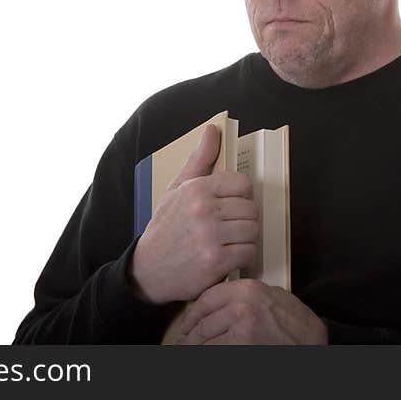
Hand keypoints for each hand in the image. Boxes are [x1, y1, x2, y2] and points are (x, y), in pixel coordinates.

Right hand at [129, 125, 258, 303]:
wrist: (147, 270)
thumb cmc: (166, 228)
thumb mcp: (176, 189)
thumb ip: (199, 159)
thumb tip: (213, 129)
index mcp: (196, 189)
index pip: (243, 184)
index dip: (240, 196)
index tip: (230, 207)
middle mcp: (203, 210)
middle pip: (250, 208)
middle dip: (243, 220)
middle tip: (229, 229)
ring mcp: (209, 236)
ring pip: (253, 230)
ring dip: (245, 239)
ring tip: (228, 242)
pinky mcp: (215, 261)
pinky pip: (249, 252)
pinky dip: (243, 258)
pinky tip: (228, 257)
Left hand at [177, 279, 327, 344]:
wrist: (313, 341)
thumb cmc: (297, 322)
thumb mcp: (272, 296)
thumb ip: (246, 295)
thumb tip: (222, 303)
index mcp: (247, 287)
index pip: (208, 297)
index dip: (193, 313)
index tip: (187, 322)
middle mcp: (241, 302)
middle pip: (203, 319)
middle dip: (190, 334)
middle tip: (182, 342)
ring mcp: (241, 323)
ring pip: (206, 337)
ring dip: (194, 346)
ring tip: (186, 350)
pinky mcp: (243, 343)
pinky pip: (215, 349)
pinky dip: (207, 353)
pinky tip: (203, 354)